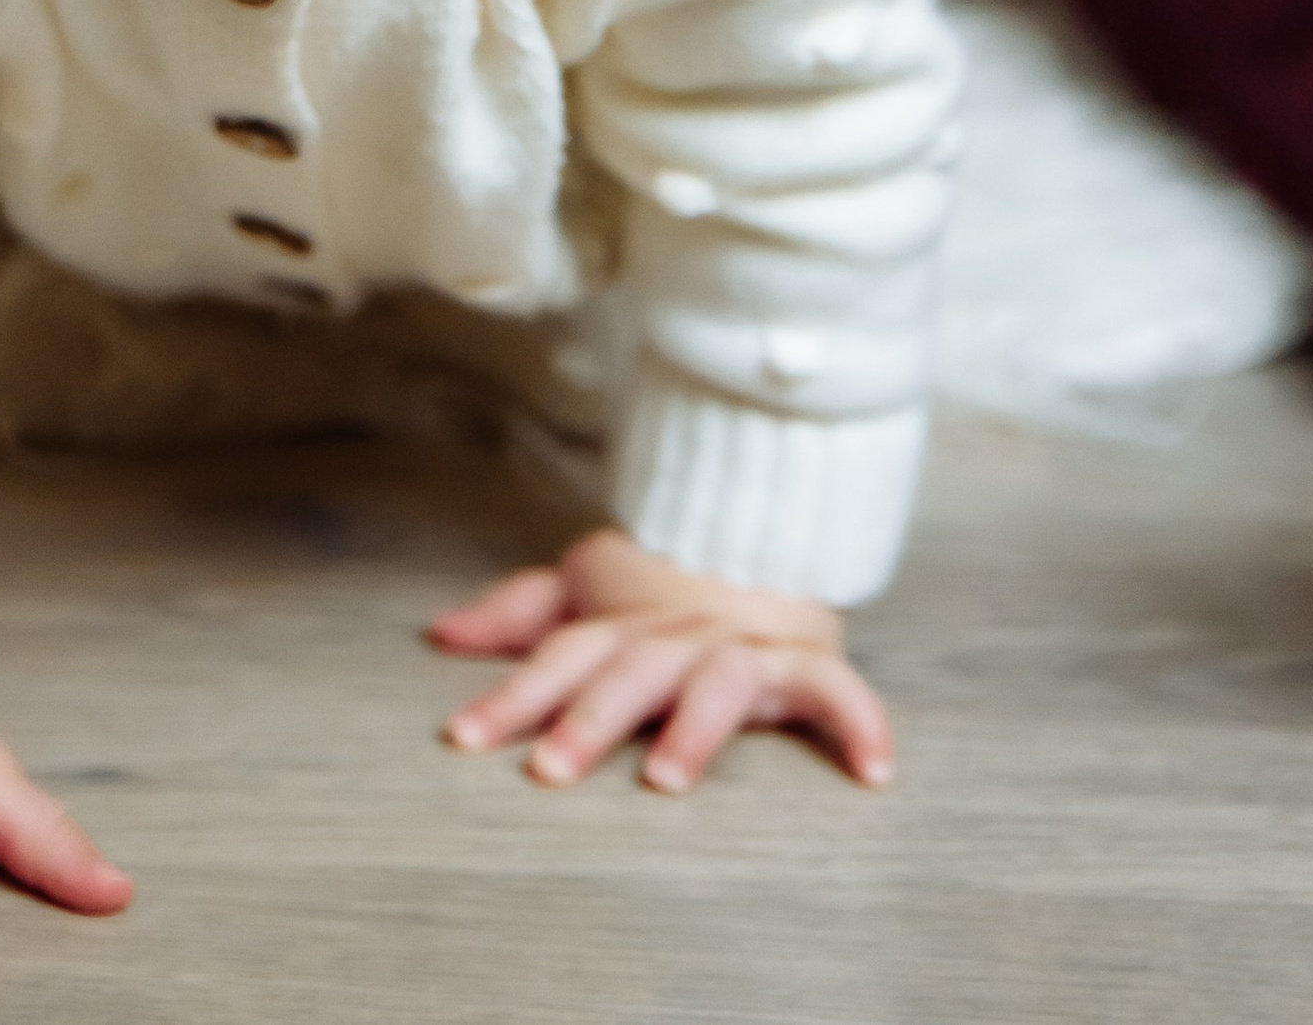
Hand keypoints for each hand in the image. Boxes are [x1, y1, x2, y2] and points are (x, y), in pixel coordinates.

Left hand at [428, 523, 892, 794]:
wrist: (761, 533)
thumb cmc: (660, 587)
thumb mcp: (584, 589)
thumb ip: (517, 614)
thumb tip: (438, 632)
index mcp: (621, 624)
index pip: (558, 656)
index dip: (510, 694)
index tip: (462, 738)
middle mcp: (676, 637)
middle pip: (628, 674)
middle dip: (589, 719)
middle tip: (551, 769)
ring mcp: (741, 650)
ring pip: (718, 684)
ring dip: (694, 729)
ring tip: (668, 779)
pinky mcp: (807, 664)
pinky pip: (839, 692)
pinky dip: (860, 723)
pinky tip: (873, 771)